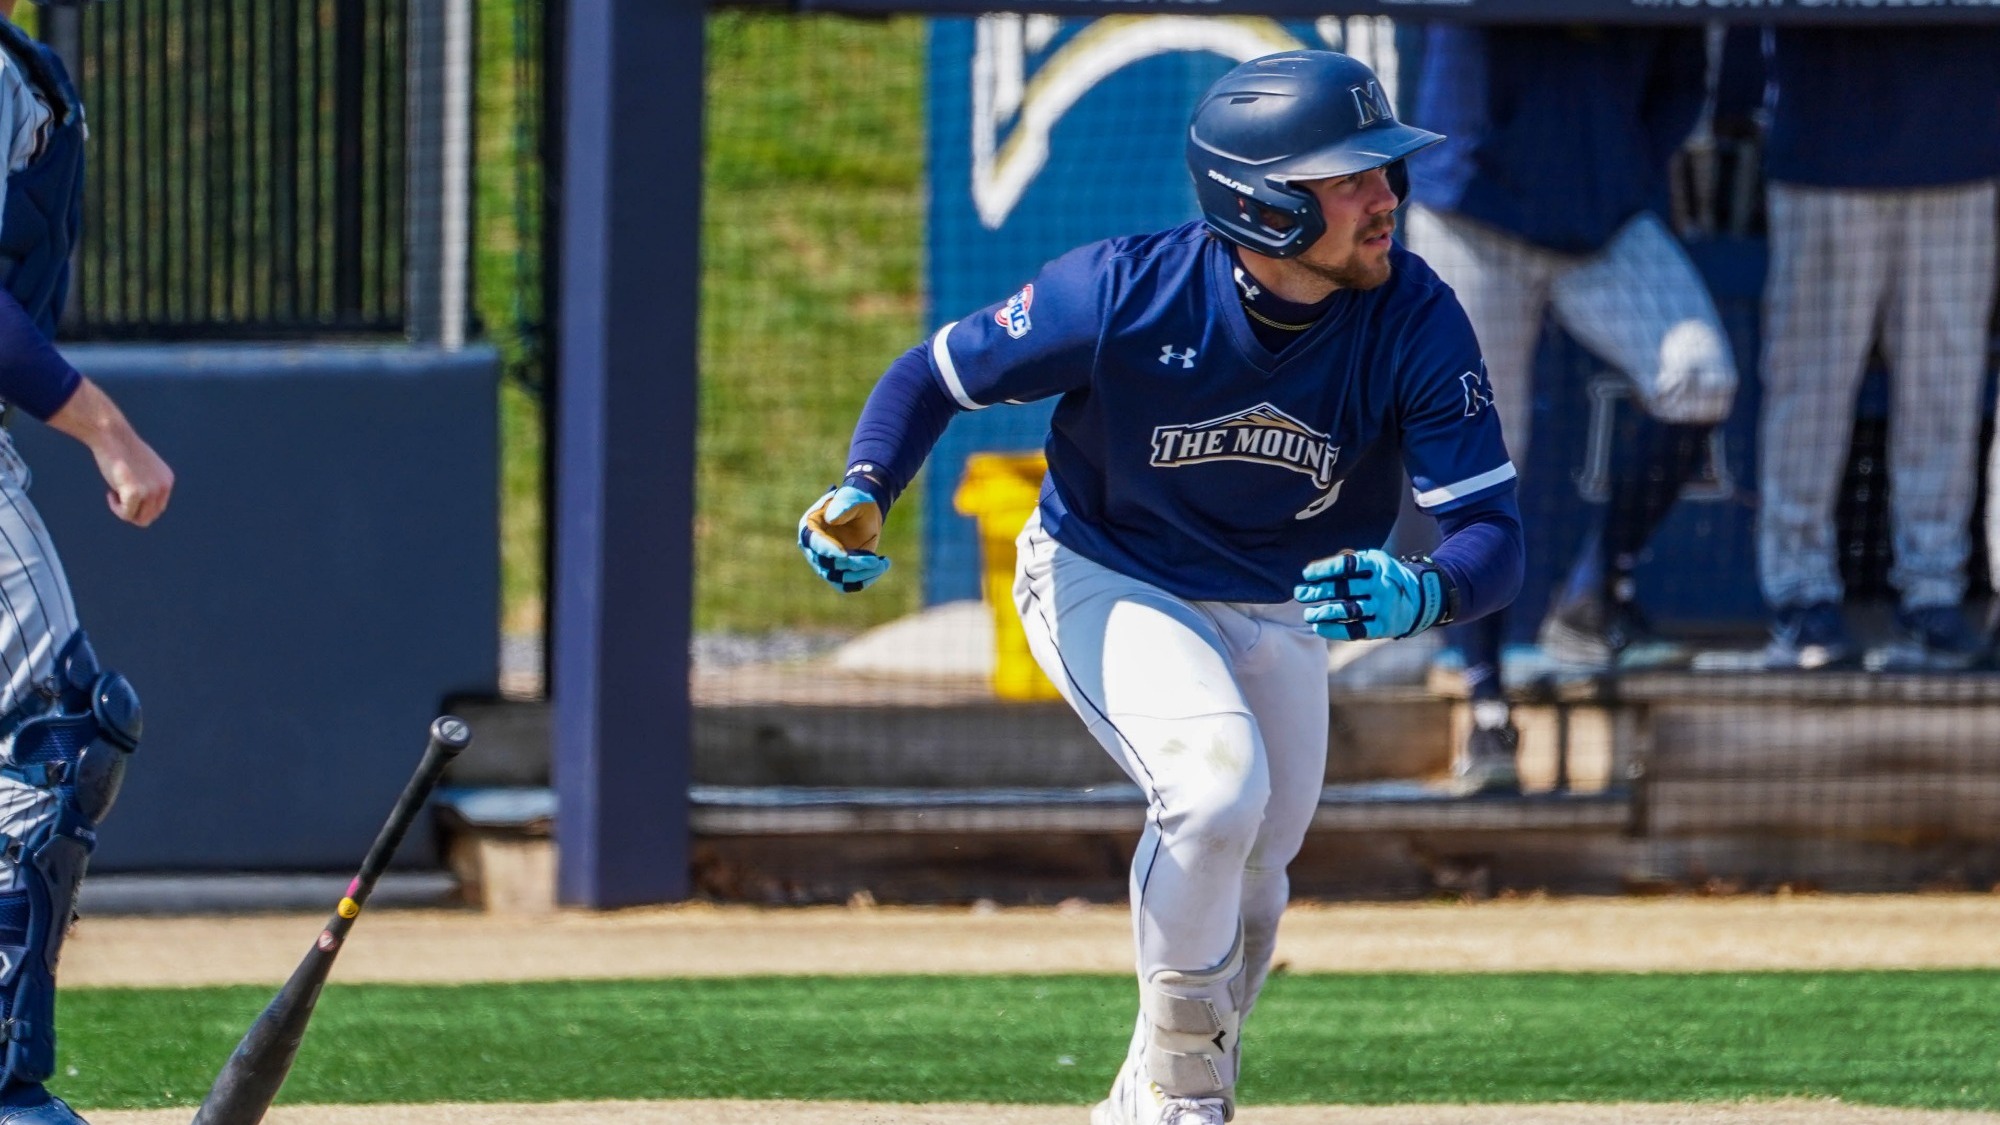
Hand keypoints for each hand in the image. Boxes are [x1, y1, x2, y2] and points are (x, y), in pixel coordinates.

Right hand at [46, 377, 173, 526]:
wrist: (111, 435)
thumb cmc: (121, 449)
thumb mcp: (142, 468)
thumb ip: (146, 484)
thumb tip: (144, 508)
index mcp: (167, 480)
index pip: (158, 507)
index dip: (140, 506)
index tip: (126, 494)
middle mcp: (164, 486)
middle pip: (150, 516)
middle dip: (133, 511)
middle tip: (119, 496)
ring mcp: (151, 490)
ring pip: (139, 519)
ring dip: (124, 511)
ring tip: (114, 494)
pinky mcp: (136, 492)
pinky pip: (126, 514)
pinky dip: (116, 508)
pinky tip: (110, 493)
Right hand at [798, 485, 888, 591]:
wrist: (866, 511)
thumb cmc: (856, 500)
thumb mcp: (851, 498)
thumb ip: (842, 506)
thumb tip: (831, 518)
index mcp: (810, 528)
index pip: (815, 544)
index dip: (828, 551)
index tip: (845, 555)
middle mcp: (814, 549)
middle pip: (827, 566)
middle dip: (852, 564)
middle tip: (874, 560)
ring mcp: (826, 563)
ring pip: (839, 580)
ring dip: (861, 575)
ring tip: (881, 564)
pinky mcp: (839, 573)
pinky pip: (848, 584)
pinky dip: (864, 580)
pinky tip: (880, 567)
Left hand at [1295, 549, 1452, 640]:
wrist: (1420, 599)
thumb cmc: (1384, 577)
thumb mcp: (1374, 561)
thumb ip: (1350, 561)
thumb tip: (1315, 572)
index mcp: (1377, 565)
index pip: (1347, 565)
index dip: (1324, 569)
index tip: (1306, 574)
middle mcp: (1381, 585)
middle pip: (1344, 589)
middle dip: (1318, 591)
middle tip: (1300, 594)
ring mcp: (1383, 607)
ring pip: (1348, 610)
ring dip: (1324, 613)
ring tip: (1308, 614)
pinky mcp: (1383, 627)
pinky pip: (1356, 630)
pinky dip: (1335, 630)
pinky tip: (1319, 627)